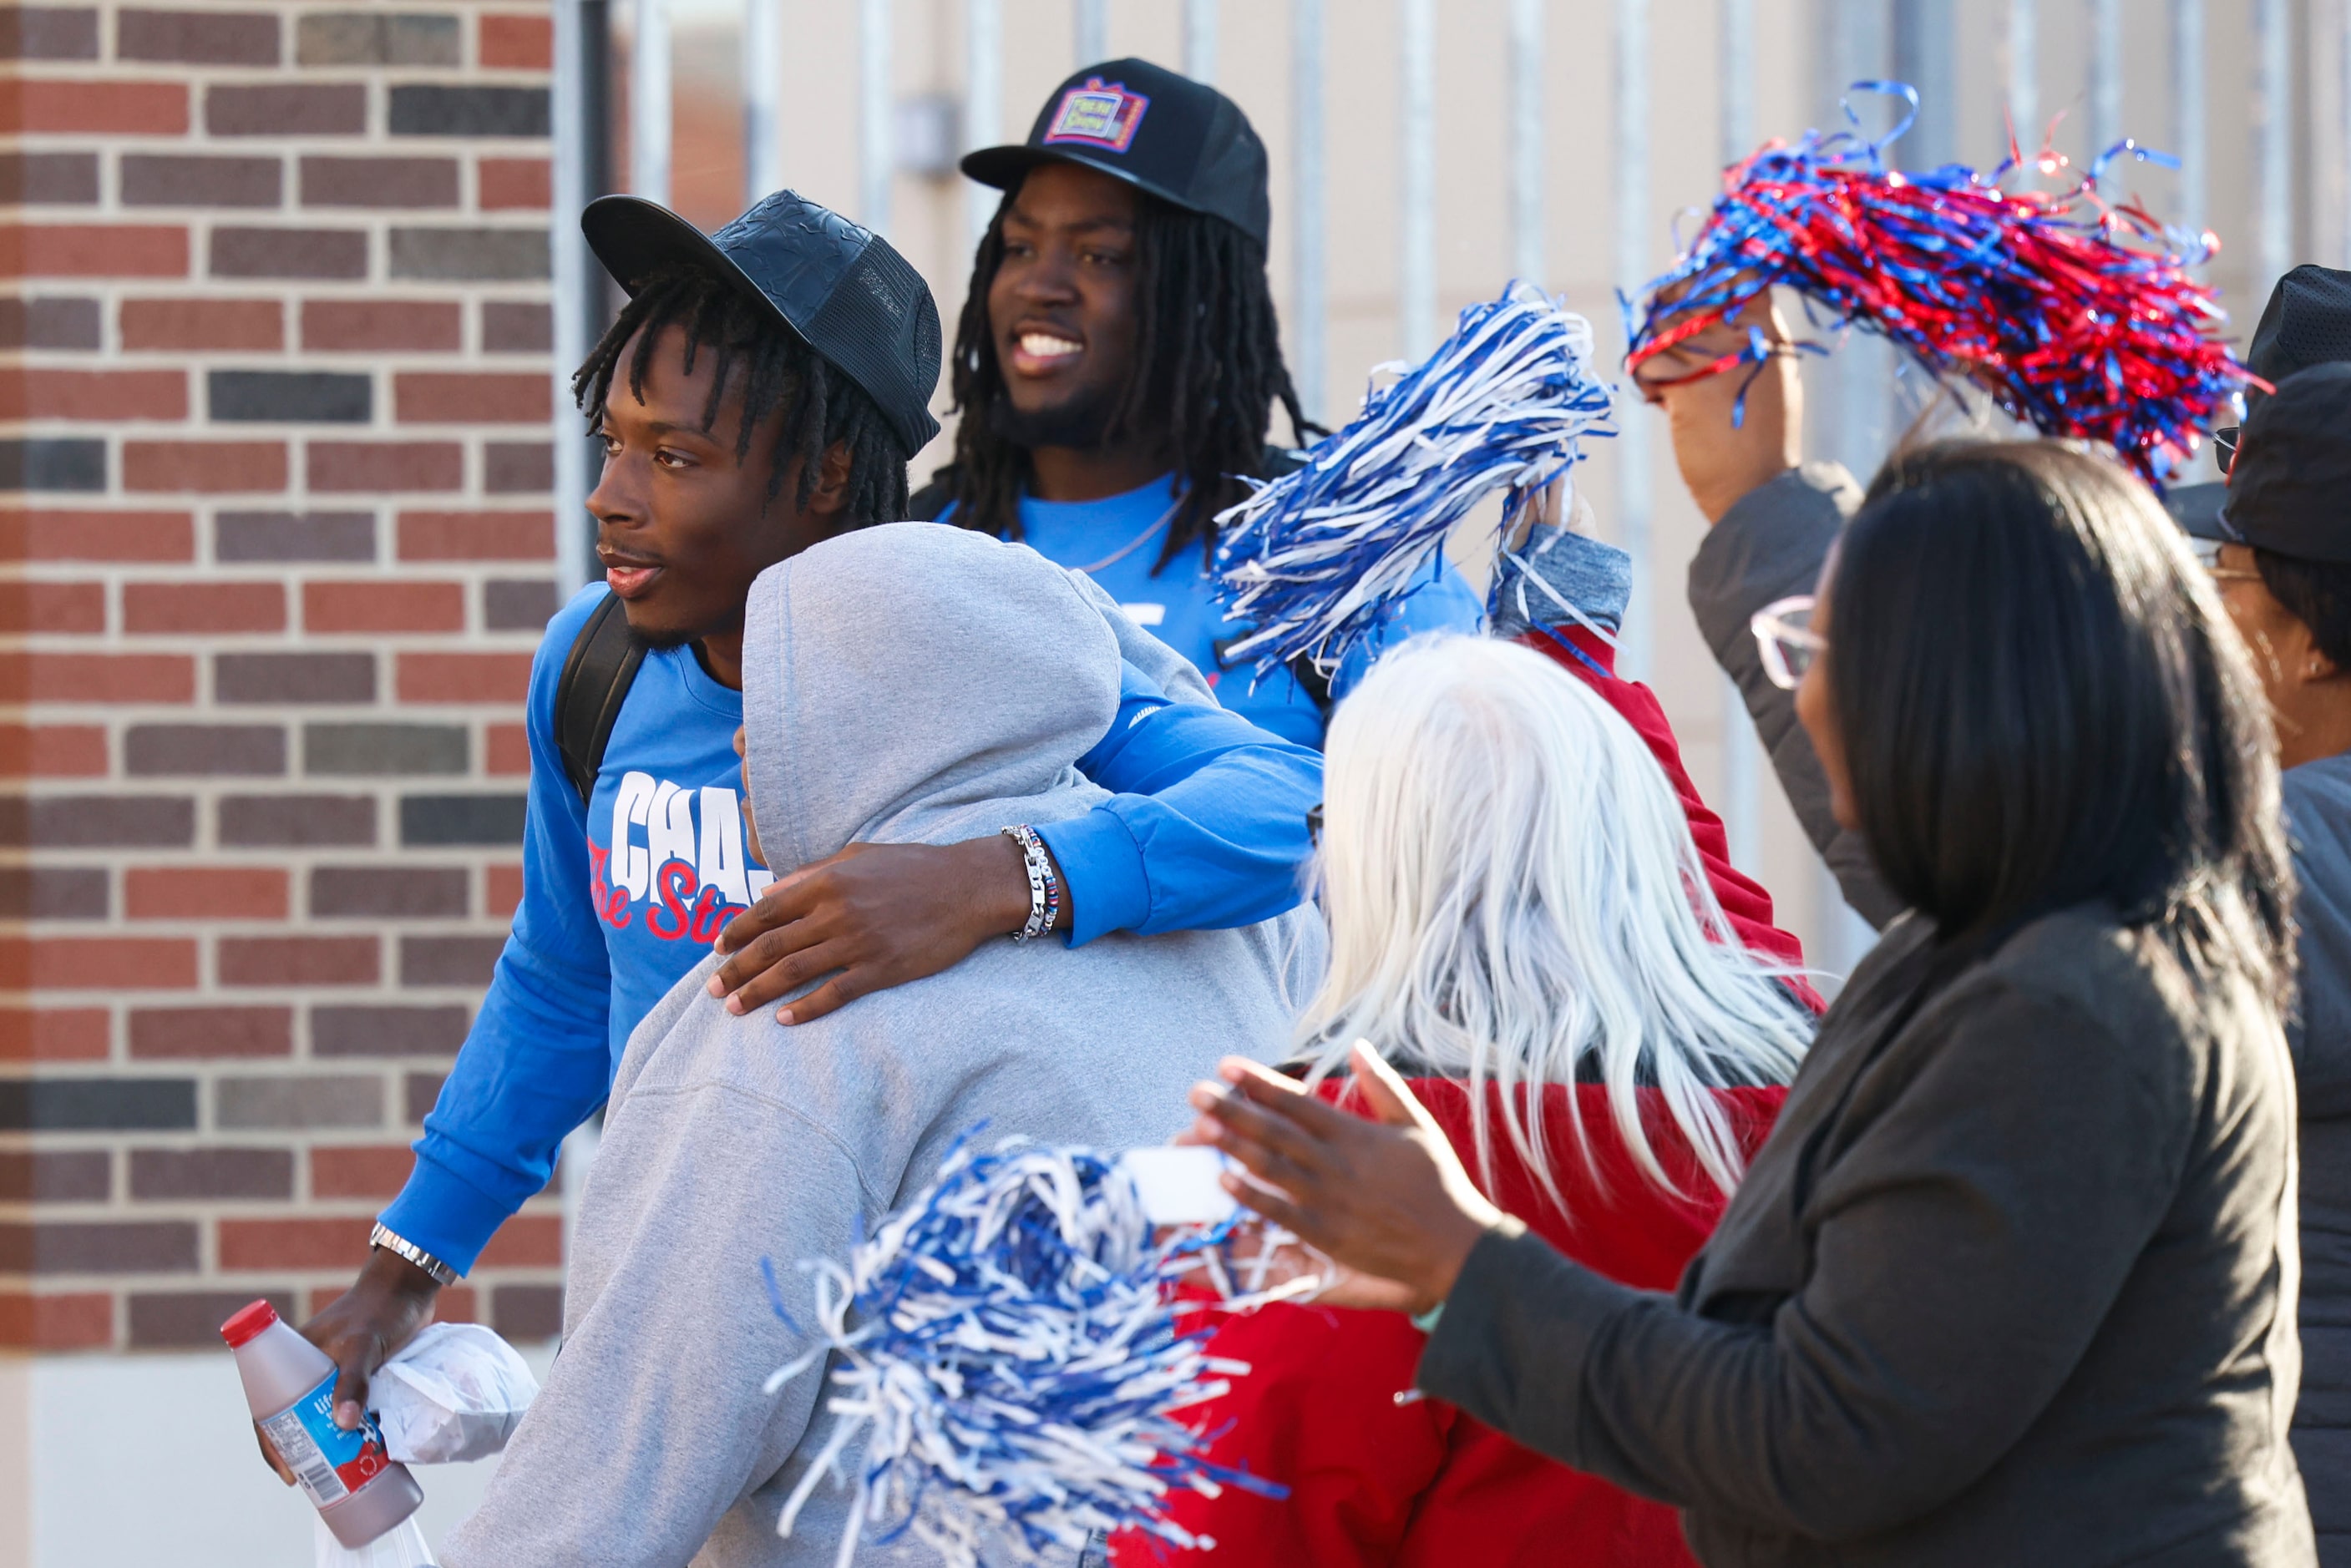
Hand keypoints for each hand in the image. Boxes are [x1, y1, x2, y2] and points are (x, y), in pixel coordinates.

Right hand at [256, 1248, 439, 1480]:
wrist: (412, 1286)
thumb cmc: (381, 1309)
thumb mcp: (363, 1345)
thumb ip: (354, 1381)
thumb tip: (343, 1426)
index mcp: (296, 1358)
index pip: (269, 1406)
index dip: (271, 1441)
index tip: (286, 1471)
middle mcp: (311, 1368)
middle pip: (294, 1418)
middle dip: (299, 1451)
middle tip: (313, 1481)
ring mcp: (337, 1373)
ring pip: (323, 1417)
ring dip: (327, 1444)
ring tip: (337, 1476)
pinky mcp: (363, 1376)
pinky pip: (351, 1410)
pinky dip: (353, 1431)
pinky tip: (364, 1454)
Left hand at [708, 834, 1055, 1025]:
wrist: (968, 887)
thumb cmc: (914, 866)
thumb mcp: (858, 856)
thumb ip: (812, 873)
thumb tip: (769, 893)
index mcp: (827, 881)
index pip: (767, 910)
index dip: (736, 931)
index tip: (716, 949)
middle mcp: (836, 912)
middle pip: (772, 945)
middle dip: (736, 969)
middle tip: (713, 989)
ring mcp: (858, 942)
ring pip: (794, 971)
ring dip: (758, 992)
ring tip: (735, 1009)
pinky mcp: (882, 968)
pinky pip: (834, 994)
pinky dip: (805, 1009)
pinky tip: (784, 1020)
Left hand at [1183, 1042, 1505, 1314]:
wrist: (1456, 1246)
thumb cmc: (1439, 1182)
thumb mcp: (1416, 1124)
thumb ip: (1383, 1085)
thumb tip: (1358, 1046)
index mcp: (1356, 1133)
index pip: (1297, 1101)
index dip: (1259, 1082)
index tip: (1226, 1066)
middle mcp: (1337, 1163)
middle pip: (1274, 1131)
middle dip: (1232, 1109)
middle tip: (1196, 1092)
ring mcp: (1329, 1200)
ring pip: (1271, 1168)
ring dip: (1233, 1146)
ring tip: (1199, 1128)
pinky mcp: (1327, 1234)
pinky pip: (1280, 1212)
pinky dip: (1251, 1196)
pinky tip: (1224, 1181)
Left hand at [1633, 288, 1803, 523]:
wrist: (1760, 487)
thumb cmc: (1761, 433)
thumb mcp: (1770, 370)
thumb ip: (1746, 332)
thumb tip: (1702, 297)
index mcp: (1767, 326)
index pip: (1731, 270)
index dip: (1700, 275)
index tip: (1685, 293)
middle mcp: (1742, 334)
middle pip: (1684, 292)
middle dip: (1662, 314)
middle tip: (1661, 343)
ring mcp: (1715, 358)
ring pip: (1657, 328)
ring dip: (1651, 353)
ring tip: (1665, 383)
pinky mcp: (1686, 388)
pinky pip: (1645, 362)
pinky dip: (1644, 381)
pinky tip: (1661, 402)